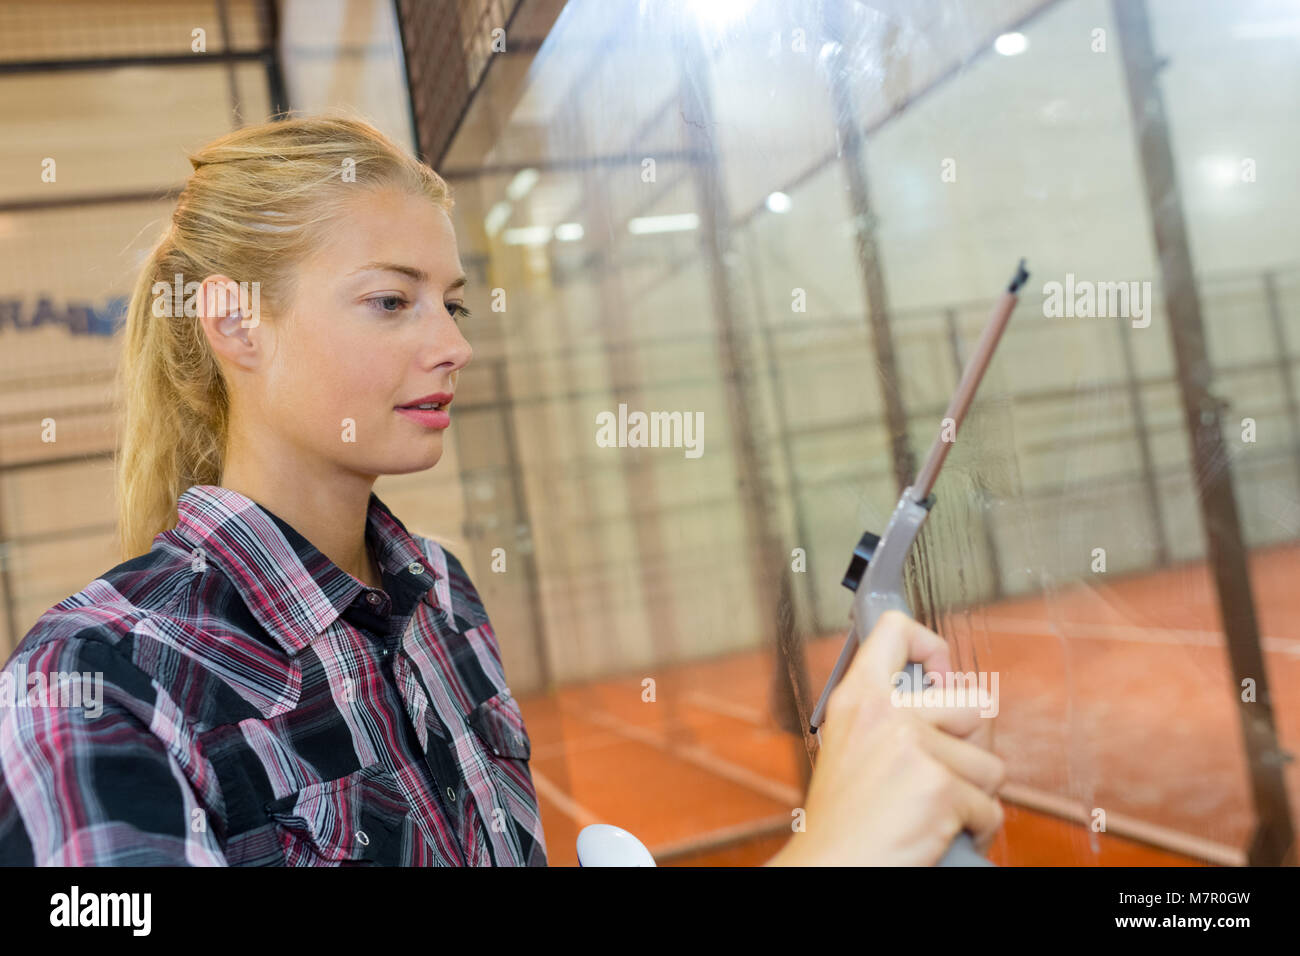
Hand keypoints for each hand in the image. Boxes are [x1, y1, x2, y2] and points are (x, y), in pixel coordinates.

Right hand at [766, 610, 1003, 865]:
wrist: (832, 868)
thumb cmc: (842, 821)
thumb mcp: (849, 745)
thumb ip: (889, 713)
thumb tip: (958, 692)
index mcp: (857, 697)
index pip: (895, 629)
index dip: (932, 647)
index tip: (940, 676)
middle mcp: (884, 713)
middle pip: (973, 704)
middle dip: (972, 747)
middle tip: (943, 774)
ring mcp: (913, 748)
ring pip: (991, 764)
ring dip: (975, 795)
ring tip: (937, 810)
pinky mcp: (939, 787)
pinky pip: (991, 807)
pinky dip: (976, 828)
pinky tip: (944, 833)